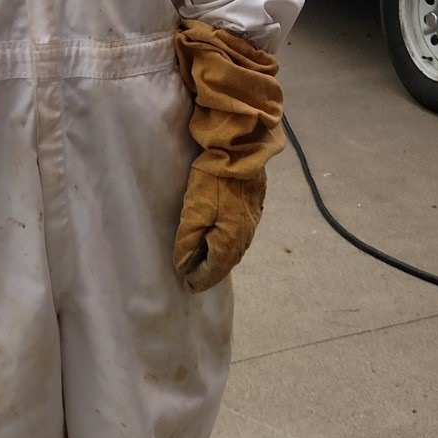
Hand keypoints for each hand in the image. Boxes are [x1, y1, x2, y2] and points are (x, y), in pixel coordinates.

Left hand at [173, 164, 264, 291]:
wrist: (240, 152)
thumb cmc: (213, 182)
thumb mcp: (193, 211)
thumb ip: (187, 241)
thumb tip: (184, 266)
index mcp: (230, 242)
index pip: (214, 271)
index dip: (199, 280)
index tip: (187, 286)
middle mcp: (244, 237)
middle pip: (226, 262)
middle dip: (211, 272)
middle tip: (195, 276)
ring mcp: (252, 222)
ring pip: (235, 249)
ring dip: (220, 258)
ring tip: (206, 260)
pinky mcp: (254, 208)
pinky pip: (240, 235)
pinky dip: (227, 243)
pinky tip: (220, 238)